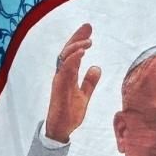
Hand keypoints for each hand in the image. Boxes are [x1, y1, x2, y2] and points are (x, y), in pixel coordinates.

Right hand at [44, 24, 100, 145]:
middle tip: (88, 26)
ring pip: (65, 58)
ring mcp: (60, 80)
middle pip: (68, 51)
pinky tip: (81, 52)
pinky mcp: (59, 87)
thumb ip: (89, 82)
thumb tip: (96, 67)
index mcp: (68, 75)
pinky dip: (73, 59)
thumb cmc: (70, 113)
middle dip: (77, 37)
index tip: (88, 30)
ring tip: (88, 41)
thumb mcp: (84, 95)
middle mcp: (62, 74)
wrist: (61, 129)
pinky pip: (65, 70)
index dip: (79, 40)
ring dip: (76, 47)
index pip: (73, 53)